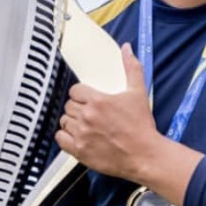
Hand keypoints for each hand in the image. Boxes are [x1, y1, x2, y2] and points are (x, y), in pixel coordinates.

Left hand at [56, 43, 202, 205]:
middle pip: (69, 105)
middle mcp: (87, 117)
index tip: (88, 99)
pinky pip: (60, 139)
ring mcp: (81, 134)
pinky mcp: (79, 151)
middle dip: (78, 107)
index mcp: (98, 101)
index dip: (81, 94)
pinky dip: (65, 137)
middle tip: (89, 113)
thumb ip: (131, 68)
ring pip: (64, 121)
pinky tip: (76, 136)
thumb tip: (127, 50)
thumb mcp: (138, 93)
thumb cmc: (141, 127)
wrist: (145, 155)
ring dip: (72, 122)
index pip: (75, 90)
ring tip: (84, 125)